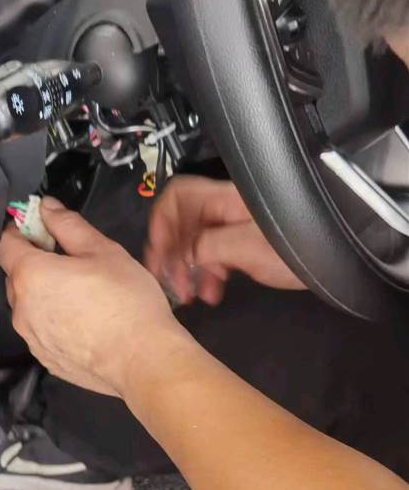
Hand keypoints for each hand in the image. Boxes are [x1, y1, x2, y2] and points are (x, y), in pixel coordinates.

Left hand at [0, 198, 179, 397]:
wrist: (142, 360)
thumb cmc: (126, 303)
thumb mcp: (102, 250)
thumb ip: (68, 225)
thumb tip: (47, 208)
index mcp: (31, 275)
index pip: (6, 245)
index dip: (19, 232)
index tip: (38, 228)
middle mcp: (22, 309)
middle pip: (15, 276)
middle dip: (33, 263)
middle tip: (66, 259)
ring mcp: (32, 338)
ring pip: (28, 307)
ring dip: (43, 295)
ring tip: (79, 293)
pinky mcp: (46, 359)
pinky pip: (41, 332)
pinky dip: (53, 322)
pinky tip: (82, 320)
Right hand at [145, 175, 305, 304]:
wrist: (333, 264)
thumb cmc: (301, 248)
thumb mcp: (246, 248)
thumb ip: (207, 247)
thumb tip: (182, 254)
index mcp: (227, 199)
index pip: (179, 196)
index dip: (162, 221)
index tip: (156, 250)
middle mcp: (228, 208)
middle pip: (184, 222)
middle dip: (172, 252)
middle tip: (168, 280)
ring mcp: (236, 227)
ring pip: (196, 242)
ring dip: (187, 268)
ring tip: (189, 293)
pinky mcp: (245, 246)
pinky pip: (213, 255)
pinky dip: (206, 274)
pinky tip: (210, 292)